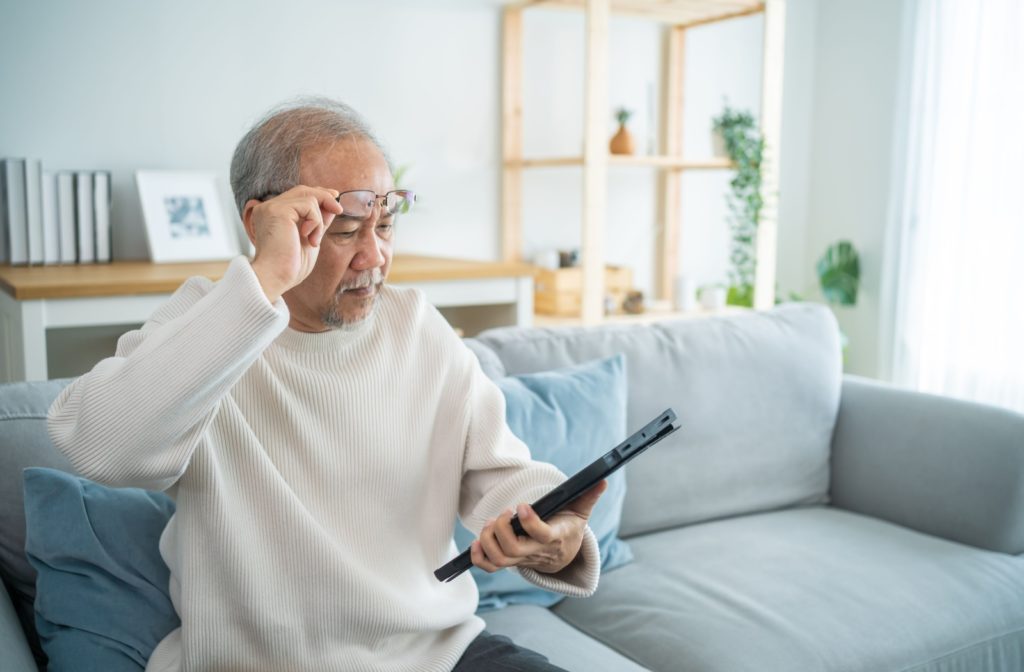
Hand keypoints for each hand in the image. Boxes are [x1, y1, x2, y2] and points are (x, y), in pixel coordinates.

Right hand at [243, 186, 343, 301]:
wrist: (275, 278)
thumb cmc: (289, 267)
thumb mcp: (309, 239)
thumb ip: (317, 222)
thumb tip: (332, 206)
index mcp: (273, 215)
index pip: (297, 196)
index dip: (318, 195)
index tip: (334, 198)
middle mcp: (268, 208)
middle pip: (302, 190)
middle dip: (324, 197)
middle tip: (339, 209)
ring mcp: (271, 207)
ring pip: (308, 196)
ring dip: (319, 219)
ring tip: (314, 240)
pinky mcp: (277, 210)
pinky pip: (308, 204)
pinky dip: (316, 221)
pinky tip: (309, 238)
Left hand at [471, 480, 607, 574]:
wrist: (564, 556)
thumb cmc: (569, 528)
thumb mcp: (580, 512)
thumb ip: (588, 497)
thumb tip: (601, 481)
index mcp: (555, 538)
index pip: (542, 536)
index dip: (530, 523)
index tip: (522, 505)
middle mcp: (537, 552)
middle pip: (514, 550)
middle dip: (501, 530)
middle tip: (503, 513)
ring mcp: (522, 559)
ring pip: (500, 560)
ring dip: (488, 541)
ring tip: (490, 523)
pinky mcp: (511, 562)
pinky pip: (491, 567)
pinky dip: (479, 557)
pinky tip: (477, 542)